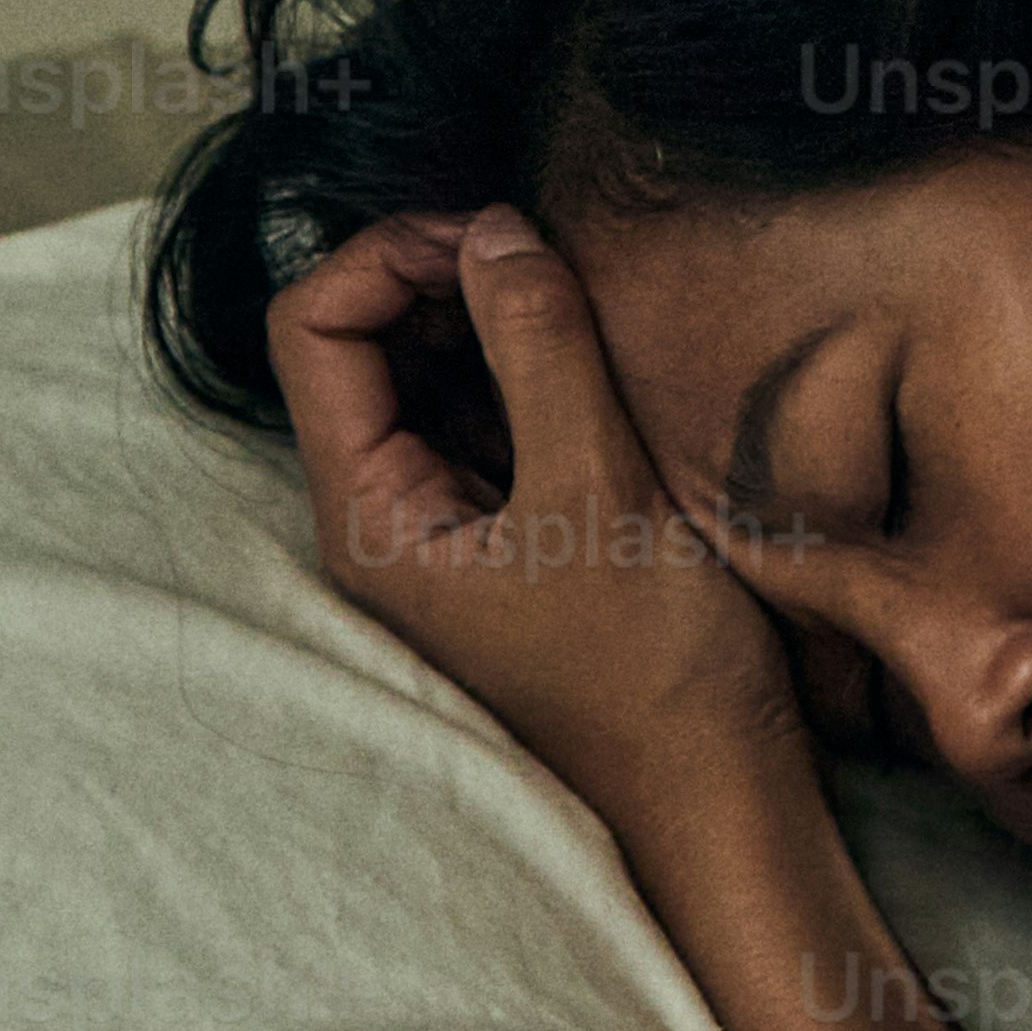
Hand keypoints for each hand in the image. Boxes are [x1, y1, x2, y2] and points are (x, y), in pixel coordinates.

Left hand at [269, 204, 817, 804]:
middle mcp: (387, 517)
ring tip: (584, 307)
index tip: (495, 237)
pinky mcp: (510, 531)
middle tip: (547, 256)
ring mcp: (447, 526)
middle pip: (360, 341)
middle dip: (441, 274)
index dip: (389, 255)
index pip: (313, 330)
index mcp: (370, 517)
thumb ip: (540, 350)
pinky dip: (532, 364)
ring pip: (429, 371)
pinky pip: (490, 414)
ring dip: (492, 316)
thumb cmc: (655, 678)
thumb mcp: (601, 491)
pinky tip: (602, 362)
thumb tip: (493, 229)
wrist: (718, 801)